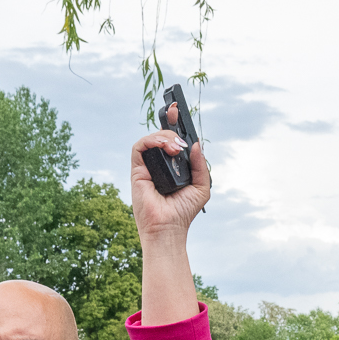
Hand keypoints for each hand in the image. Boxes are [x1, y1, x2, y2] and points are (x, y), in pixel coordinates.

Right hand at [128, 107, 210, 240]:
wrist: (169, 228)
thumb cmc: (183, 211)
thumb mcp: (201, 187)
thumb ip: (200, 165)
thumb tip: (196, 144)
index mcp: (172, 166)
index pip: (172, 140)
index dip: (174, 124)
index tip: (177, 111)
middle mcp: (159, 164)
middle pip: (161, 135)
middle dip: (171, 127)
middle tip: (182, 139)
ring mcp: (147, 166)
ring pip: (151, 138)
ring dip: (166, 137)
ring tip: (177, 149)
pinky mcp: (137, 170)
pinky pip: (139, 146)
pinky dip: (152, 141)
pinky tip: (165, 147)